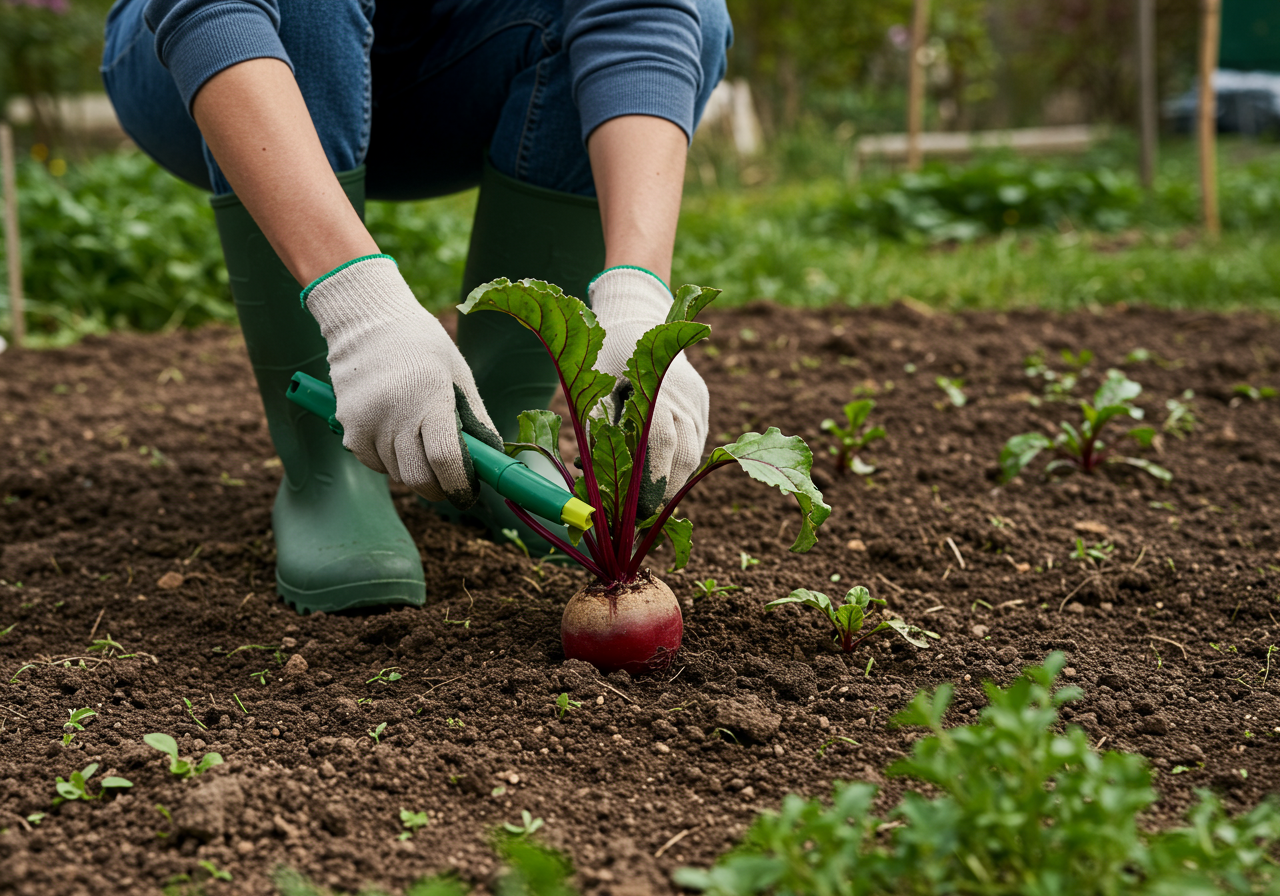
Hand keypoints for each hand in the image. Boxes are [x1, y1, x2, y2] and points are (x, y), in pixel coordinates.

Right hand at [304, 256, 501, 505]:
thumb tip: (493, 459)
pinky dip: (387, 461)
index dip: (459, 484)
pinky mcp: (347, 425)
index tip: (468, 493)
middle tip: (449, 484)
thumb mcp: (459, 375)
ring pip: (395, 473)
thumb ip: (476, 419)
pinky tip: (394, 435)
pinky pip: (372, 462)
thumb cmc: (422, 346)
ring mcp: (367, 421)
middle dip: (437, 489)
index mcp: (431, 397)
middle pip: (417, 477)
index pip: (445, 458)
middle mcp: (396, 412)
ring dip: (412, 470)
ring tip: (418, 442)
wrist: (366, 319)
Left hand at [590, 267, 709, 505]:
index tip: (638, 510)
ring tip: (650, 505)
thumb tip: (587, 477)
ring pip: (695, 453)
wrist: (637, 316)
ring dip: (674, 481)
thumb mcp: (593, 387)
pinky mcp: (702, 402)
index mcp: (656, 390)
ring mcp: (698, 399)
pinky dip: (680, 463)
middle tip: (644, 519)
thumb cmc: (606, 353)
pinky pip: (696, 440)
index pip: (661, 443)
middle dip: (667, 492)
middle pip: (686, 456)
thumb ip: (594, 429)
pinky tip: (660, 476)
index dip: (652, 480)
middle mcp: (685, 396)